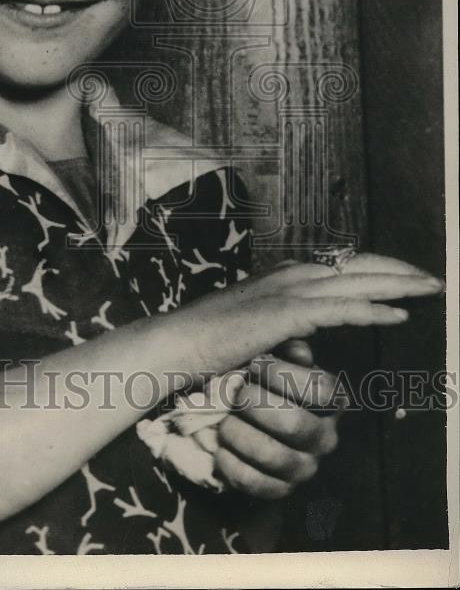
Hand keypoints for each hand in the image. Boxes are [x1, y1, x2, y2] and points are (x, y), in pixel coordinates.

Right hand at [174, 252, 443, 380]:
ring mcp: (287, 291)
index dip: (379, 268)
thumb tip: (305, 342)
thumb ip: (283, 326)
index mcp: (284, 276)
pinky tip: (399, 315)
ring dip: (398, 285)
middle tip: (434, 280)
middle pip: (357, 266)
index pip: (342, 265)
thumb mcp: (253, 327)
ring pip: (356, 282)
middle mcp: (290, 275)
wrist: (177, 344)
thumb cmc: (210, 342)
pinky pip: (341, 310)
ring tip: (430, 289)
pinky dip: (373, 311)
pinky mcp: (286, 315)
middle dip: (400, 271)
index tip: (408, 277)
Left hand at [214, 339, 339, 499]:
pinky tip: (220, 450)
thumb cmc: (251, 373)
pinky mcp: (280, 489)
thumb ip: (287, 346)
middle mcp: (325, 435)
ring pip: (277, 458)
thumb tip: (299, 352)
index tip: (253, 364)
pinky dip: (234, 466)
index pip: (323, 390)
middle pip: (295, 424)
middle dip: (255, 405)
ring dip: (241, 436)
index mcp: (330, 400)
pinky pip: (260, 485)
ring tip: (224, 421)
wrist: (225, 409)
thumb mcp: (270, 349)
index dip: (283, 375)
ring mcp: (305, 466)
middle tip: (235, 393)